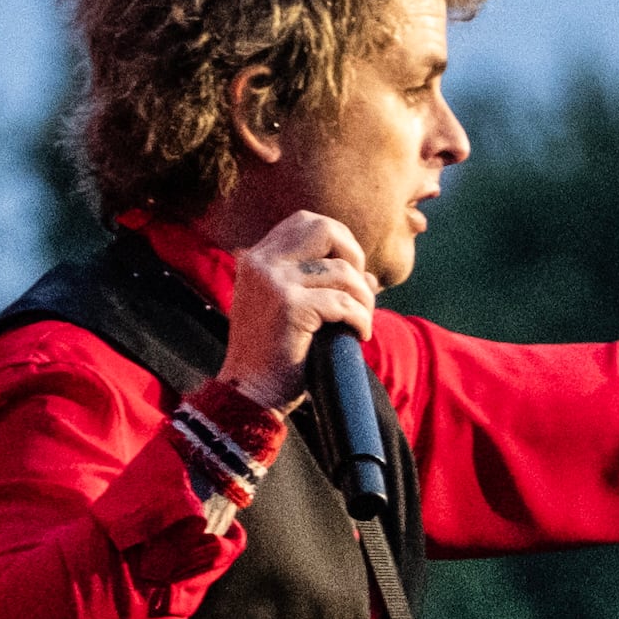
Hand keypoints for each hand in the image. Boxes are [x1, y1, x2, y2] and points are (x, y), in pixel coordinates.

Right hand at [218, 212, 378, 411]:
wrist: (248, 396)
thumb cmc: (273, 358)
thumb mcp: (291, 310)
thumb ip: (320, 284)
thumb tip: (369, 276)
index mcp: (257, 259)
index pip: (306, 222)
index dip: (338, 241)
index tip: (348, 275)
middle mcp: (262, 263)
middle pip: (325, 228)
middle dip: (354, 255)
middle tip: (360, 291)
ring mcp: (274, 282)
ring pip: (342, 271)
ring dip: (364, 298)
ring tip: (362, 322)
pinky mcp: (290, 306)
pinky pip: (344, 303)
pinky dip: (361, 319)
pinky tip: (359, 335)